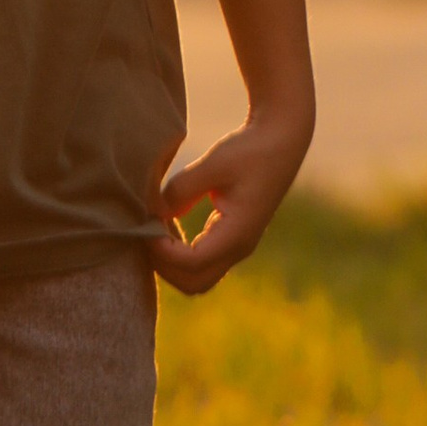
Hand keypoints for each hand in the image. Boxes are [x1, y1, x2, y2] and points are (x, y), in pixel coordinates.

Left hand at [148, 110, 310, 295]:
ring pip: (197, 276)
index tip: (146, 225)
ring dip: (170, 261)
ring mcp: (237, 246)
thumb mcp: (214, 164)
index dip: (162, 252)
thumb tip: (154, 213)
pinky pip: (200, 261)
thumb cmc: (249, 150)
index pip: (192, 264)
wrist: (281, 142)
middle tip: (145, 233)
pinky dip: (178, 252)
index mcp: (238, 234)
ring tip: (153, 227)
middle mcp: (239, 248)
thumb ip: (182, 190)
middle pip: (194, 283)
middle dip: (163, 266)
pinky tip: (166, 223)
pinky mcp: (231, 238)